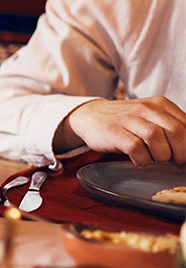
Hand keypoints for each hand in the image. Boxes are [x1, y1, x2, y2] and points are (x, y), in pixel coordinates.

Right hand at [55, 97, 185, 165]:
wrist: (90, 115)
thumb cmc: (125, 122)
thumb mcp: (151, 118)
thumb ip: (172, 129)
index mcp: (160, 104)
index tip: (185, 159)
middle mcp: (146, 108)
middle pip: (177, 132)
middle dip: (181, 153)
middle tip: (176, 163)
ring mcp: (129, 119)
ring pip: (157, 139)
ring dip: (160, 155)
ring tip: (154, 158)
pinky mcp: (115, 132)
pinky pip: (136, 149)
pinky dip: (142, 159)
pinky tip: (138, 158)